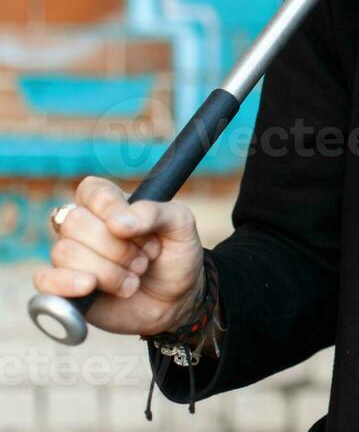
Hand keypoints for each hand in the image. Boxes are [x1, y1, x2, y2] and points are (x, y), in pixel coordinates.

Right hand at [33, 175, 205, 335]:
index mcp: (112, 204)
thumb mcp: (181, 224)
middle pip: (75, 222)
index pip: (91, 190)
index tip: (129, 227)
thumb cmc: (176, 255)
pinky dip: (66, 284)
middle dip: (116, 247)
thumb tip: (118, 222)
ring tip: (133, 279)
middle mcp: (87, 226)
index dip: (107, 207)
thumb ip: (155, 212)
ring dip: (107, 271)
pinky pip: (44, 279)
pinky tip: (90, 287)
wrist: (176, 300)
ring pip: (66, 251)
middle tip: (144, 259)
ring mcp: (73, 257)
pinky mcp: (63, 288)